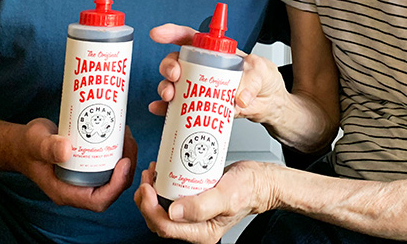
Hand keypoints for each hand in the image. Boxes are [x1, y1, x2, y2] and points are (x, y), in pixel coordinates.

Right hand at [13, 118, 136, 211]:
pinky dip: (118, 151)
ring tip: (126, 134)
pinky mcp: (87, 166)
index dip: (117, 185)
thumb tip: (67, 149)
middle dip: (126, 168)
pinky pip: (108, 164)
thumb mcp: (36, 143)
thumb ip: (48, 148)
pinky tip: (119, 133)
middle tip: (128, 141)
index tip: (124, 161)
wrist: (22, 143)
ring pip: (113, 176)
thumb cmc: (27, 146)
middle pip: (112, 189)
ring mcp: (83, 178)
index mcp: (66, 192)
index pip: (99, 200)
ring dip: (125, 157)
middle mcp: (77, 188)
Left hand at [135, 160, 271, 243]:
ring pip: (162, 210)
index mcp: (201, 233)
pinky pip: (171, 199)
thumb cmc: (248, 189)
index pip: (165, 227)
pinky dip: (163, 187)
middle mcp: (195, 227)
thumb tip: (173, 212)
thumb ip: (201, 207)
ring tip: (153, 173)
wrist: (260, 181)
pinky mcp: (193, 202)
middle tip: (147, 177)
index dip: (150, 208)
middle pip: (159, 221)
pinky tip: (163, 173)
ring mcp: (193, 215)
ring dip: (152, 193)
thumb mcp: (226, 196)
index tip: (148, 187)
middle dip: (146, 200)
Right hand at [148, 23, 287, 124]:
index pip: (189, 37)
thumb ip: (251, 81)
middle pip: (176, 61)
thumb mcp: (262, 72)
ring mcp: (198, 87)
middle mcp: (202, 67)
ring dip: (166, 88)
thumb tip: (239, 98)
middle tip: (175, 75)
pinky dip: (165, 109)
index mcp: (215, 52)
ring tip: (170, 96)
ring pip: (173, 84)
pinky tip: (160, 110)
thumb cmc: (264, 80)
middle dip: (169, 66)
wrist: (270, 104)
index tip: (158, 34)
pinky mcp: (199, 106)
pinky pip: (177, 108)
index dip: (172, 33)